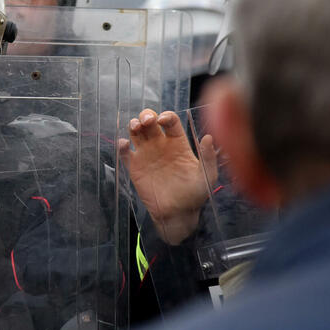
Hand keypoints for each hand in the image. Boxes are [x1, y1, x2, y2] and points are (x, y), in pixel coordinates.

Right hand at [119, 109, 217, 244]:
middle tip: (146, 121)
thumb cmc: (195, 194)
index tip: (163, 120)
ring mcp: (147, 155)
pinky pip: (125, 153)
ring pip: (136, 133)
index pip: (170, 122)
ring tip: (135, 127)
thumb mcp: (207, 175)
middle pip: (150, 122)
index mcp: (178, 143)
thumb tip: (208, 137)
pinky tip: (125, 144)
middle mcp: (161, 145)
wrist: (177, 213)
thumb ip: (208, 157)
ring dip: (133, 125)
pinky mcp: (135, 167)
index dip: (166, 116)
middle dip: (146, 116)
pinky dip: (122, 145)